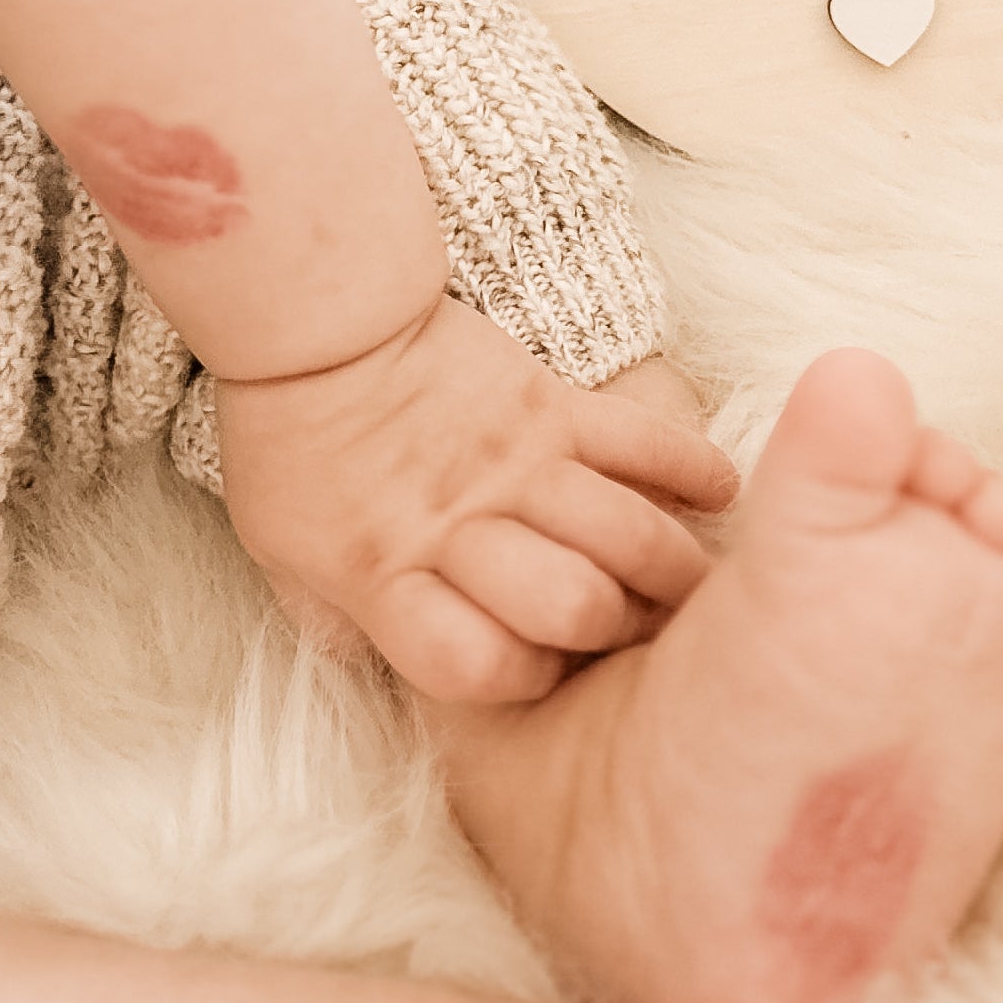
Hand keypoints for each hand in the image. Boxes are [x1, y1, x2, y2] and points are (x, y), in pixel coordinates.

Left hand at [212, 296, 739, 699]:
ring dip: (676, 569)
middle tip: (640, 633)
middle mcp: (459, 526)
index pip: (481, 664)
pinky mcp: (553, 403)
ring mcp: (515, 462)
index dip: (524, 681)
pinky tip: (719, 495)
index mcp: (386, 576)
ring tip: (692, 588)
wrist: (319, 322)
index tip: (541, 670)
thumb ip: (335, 624)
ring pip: (626, 532)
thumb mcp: (282, 556)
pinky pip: (643, 440)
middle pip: (575, 605)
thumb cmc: (296, 446)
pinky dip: (693, 468)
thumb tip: (382, 675)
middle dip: (619, 634)